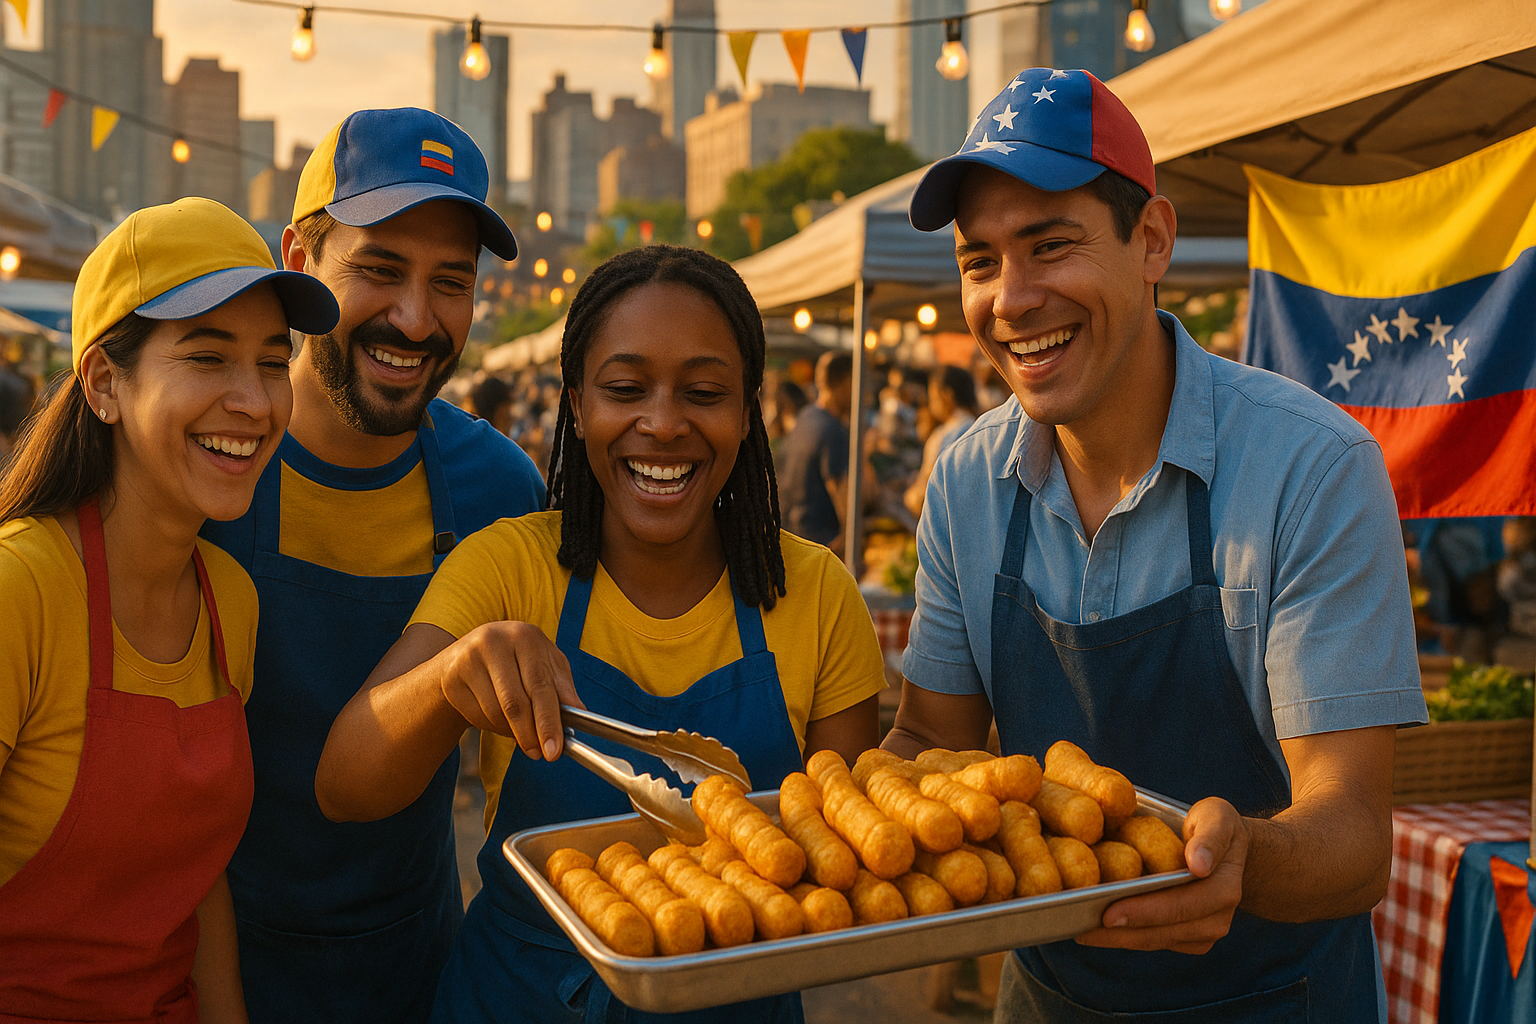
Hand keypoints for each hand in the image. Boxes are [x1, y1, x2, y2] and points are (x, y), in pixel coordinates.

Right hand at [440, 621, 582, 761]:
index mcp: (524, 636)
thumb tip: (579, 712)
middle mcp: (494, 642)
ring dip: (511, 731)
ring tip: (521, 730)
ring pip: (495, 712)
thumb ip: (562, 687)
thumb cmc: (517, 659)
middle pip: (515, 701)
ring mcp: (468, 659)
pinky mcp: (451, 678)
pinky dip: (492, 726)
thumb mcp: (545, 664)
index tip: (555, 749)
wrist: (469, 653)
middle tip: (540, 754)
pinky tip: (499, 718)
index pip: (540, 684)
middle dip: (530, 733)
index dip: (548, 720)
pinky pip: (476, 716)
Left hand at [1076, 797, 1248, 953]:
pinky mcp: (1192, 939)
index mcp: (1223, 888)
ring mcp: (1206, 932)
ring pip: (1157, 941)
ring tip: (1083, 932)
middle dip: (1122, 933)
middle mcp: (1218, 917)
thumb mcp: (1217, 817)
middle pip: (1164, 931)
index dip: (1143, 912)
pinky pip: (1157, 941)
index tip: (1109, 914)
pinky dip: (1128, 938)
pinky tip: (1100, 931)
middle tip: (1083, 929)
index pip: (1180, 906)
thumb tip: (1198, 864)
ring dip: (1120, 940)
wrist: (1231, 850)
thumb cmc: (1215, 826)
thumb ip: (1209, 837)